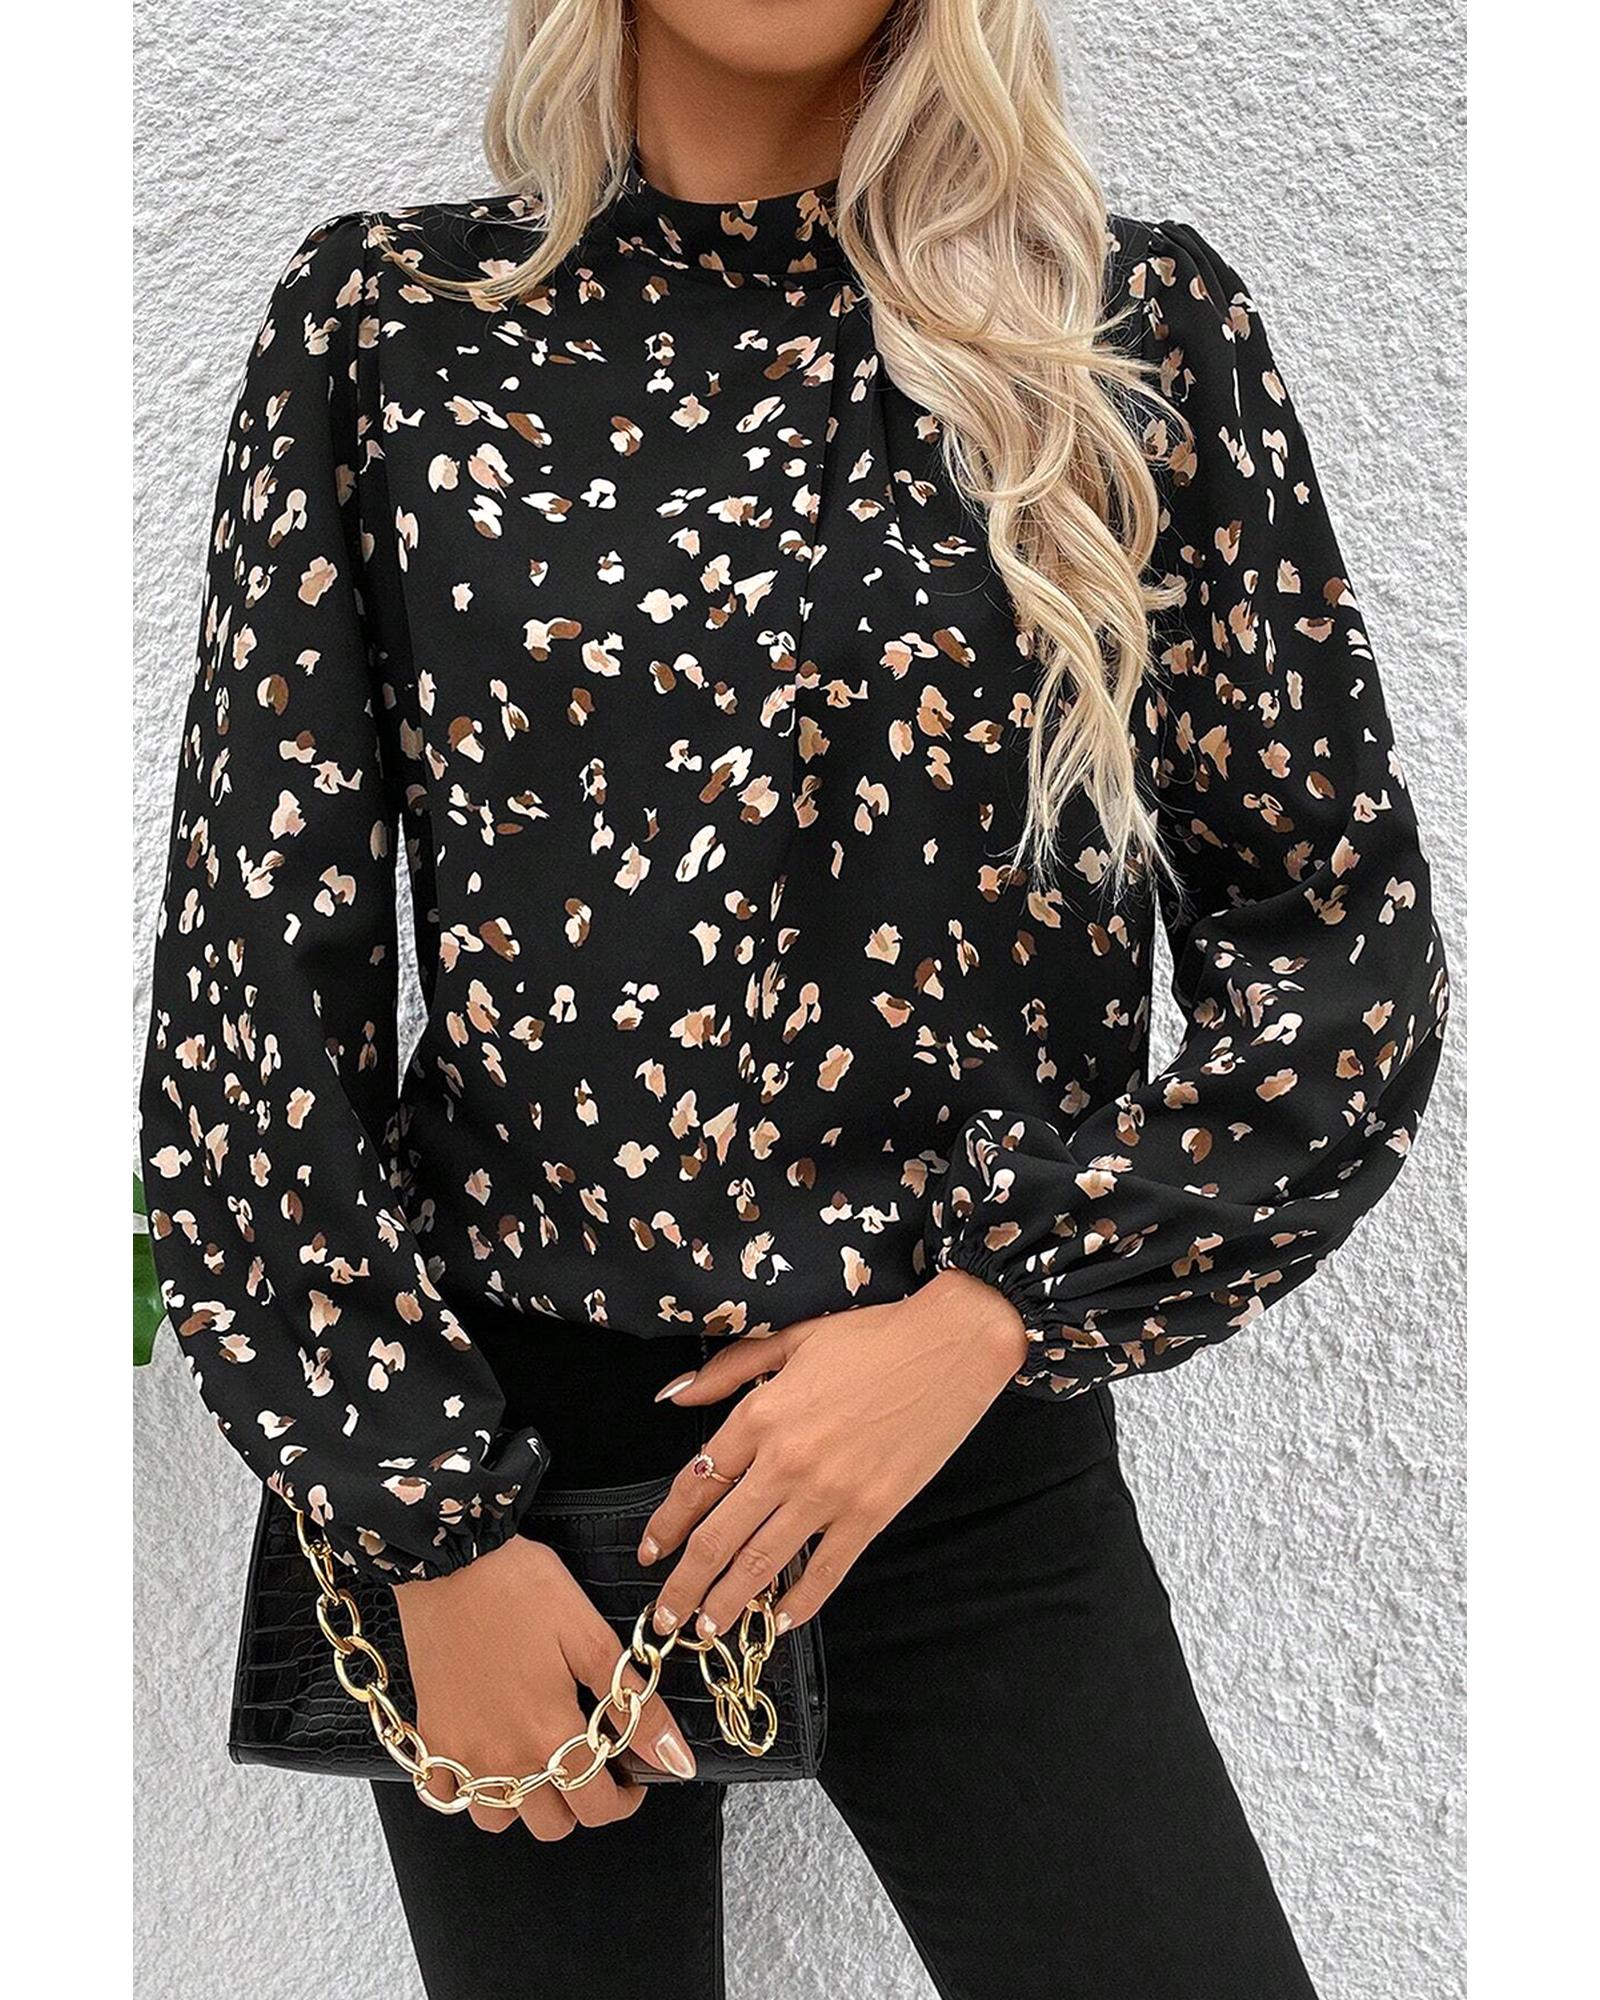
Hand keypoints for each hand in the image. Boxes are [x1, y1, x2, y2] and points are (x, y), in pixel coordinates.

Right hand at [392, 1534, 695, 1837]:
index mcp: (550, 1733)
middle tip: (590, 1759)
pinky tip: (488, 1755)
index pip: (596, 1807)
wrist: (451, 1559)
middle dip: (581, 1800)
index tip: (631, 1776)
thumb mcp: (592, 1638)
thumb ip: (635, 1706)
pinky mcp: (431, 1735)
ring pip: (499, 1817)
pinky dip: (470, 1789)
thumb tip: (675, 1760)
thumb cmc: (522, 1588)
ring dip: (526, 1800)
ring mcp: (461, 1752)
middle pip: (551, 1823)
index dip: (624, 1799)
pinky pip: (447, 1795)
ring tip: (540, 1756)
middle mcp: (503, 1757)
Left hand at [637, 1268, 1027, 1640]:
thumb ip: (729, 1370)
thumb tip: (675, 1394)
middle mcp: (786, 1461)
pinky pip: (826, 1571)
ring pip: (762, 1563)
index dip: (667, 1524)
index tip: (651, 1550)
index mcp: (762, 1414)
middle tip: (666, 1616)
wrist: (952, 1347)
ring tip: (706, 1629)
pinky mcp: (871, 1514)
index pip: (696, 1483)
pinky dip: (800, 1603)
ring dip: (727, 1604)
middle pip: (717, 1538)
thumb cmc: (873, 1337)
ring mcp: (829, 1493)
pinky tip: (779, 1621)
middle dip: (684, 1584)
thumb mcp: (791, 1338)